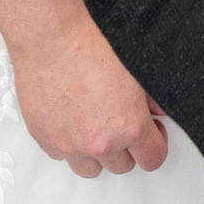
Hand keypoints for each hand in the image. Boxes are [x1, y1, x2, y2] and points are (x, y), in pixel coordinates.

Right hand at [11, 11, 168, 177]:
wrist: (52, 35)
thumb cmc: (92, 42)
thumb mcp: (136, 66)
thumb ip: (151, 97)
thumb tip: (158, 112)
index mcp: (130, 126)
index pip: (153, 159)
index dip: (156, 144)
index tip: (151, 131)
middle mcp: (100, 142)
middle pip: (122, 166)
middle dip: (126, 146)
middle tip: (122, 120)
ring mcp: (70, 145)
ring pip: (91, 168)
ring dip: (96, 152)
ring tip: (96, 123)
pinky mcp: (45, 139)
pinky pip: (62, 155)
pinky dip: (69, 143)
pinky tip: (72, 118)